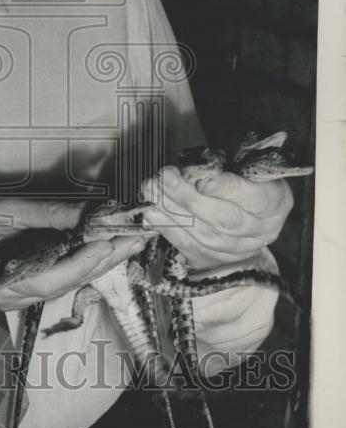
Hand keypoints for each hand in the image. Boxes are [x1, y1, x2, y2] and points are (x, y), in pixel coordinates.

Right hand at [0, 198, 148, 310]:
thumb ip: (41, 214)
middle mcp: (17, 299)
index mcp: (2, 285)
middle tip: (140, 237)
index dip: (87, 260)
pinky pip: (65, 277)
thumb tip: (86, 212)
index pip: (53, 276)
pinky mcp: (31, 289)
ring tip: (135, 239)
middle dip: (108, 260)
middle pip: (70, 283)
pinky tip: (111, 247)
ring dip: (104, 261)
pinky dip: (90, 261)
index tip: (115, 240)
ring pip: (72, 282)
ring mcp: (25, 298)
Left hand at [140, 166, 293, 271]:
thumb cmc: (245, 183)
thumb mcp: (245, 168)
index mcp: (275, 201)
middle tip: (164, 178)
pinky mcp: (217, 259)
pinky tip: (152, 213)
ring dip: (172, 212)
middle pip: (224, 219)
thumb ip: (225, 169)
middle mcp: (261, 230)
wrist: (250, 219)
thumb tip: (194, 172)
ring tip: (152, 192)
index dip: (225, 188)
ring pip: (204, 235)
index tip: (200, 178)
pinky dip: (169, 229)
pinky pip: (191, 247)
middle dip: (189, 198)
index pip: (252, 197)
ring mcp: (240, 249)